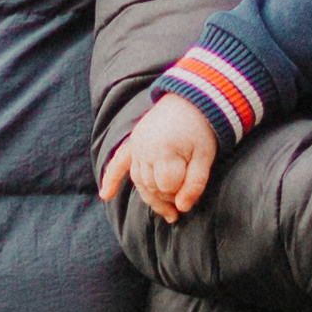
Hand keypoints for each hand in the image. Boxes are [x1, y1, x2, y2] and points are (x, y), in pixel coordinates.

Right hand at [98, 99, 215, 222]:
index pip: (167, 187)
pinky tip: (105, 195)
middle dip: (167, 198)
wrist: (190, 99)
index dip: (181, 193)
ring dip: (151, 197)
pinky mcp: (133, 142)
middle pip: (151, 187)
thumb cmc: (201, 130)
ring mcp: (136, 145)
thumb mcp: (205, 157)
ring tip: (169, 212)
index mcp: (164, 151)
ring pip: (139, 181)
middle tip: (183, 204)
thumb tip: (182, 209)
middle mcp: (144, 149)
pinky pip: (118, 162)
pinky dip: (111, 178)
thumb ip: (195, 184)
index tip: (192, 190)